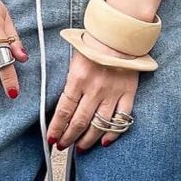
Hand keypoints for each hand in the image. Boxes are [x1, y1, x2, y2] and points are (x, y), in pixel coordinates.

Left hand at [49, 31, 141, 150]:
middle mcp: (95, 89)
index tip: (51, 139)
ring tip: (80, 148)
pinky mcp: (128, 92)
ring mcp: (113, 92)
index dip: (57, 128)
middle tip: (63, 146)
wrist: (120, 32)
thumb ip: (70, 82)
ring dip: (88, 140)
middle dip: (69, 137)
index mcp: (78, 79)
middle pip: (79, 121)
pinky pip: (122, 118)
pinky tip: (104, 142)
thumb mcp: (74, 59)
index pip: (64, 111)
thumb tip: (63, 106)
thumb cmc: (94, 43)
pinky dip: (113, 132)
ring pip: (99, 124)